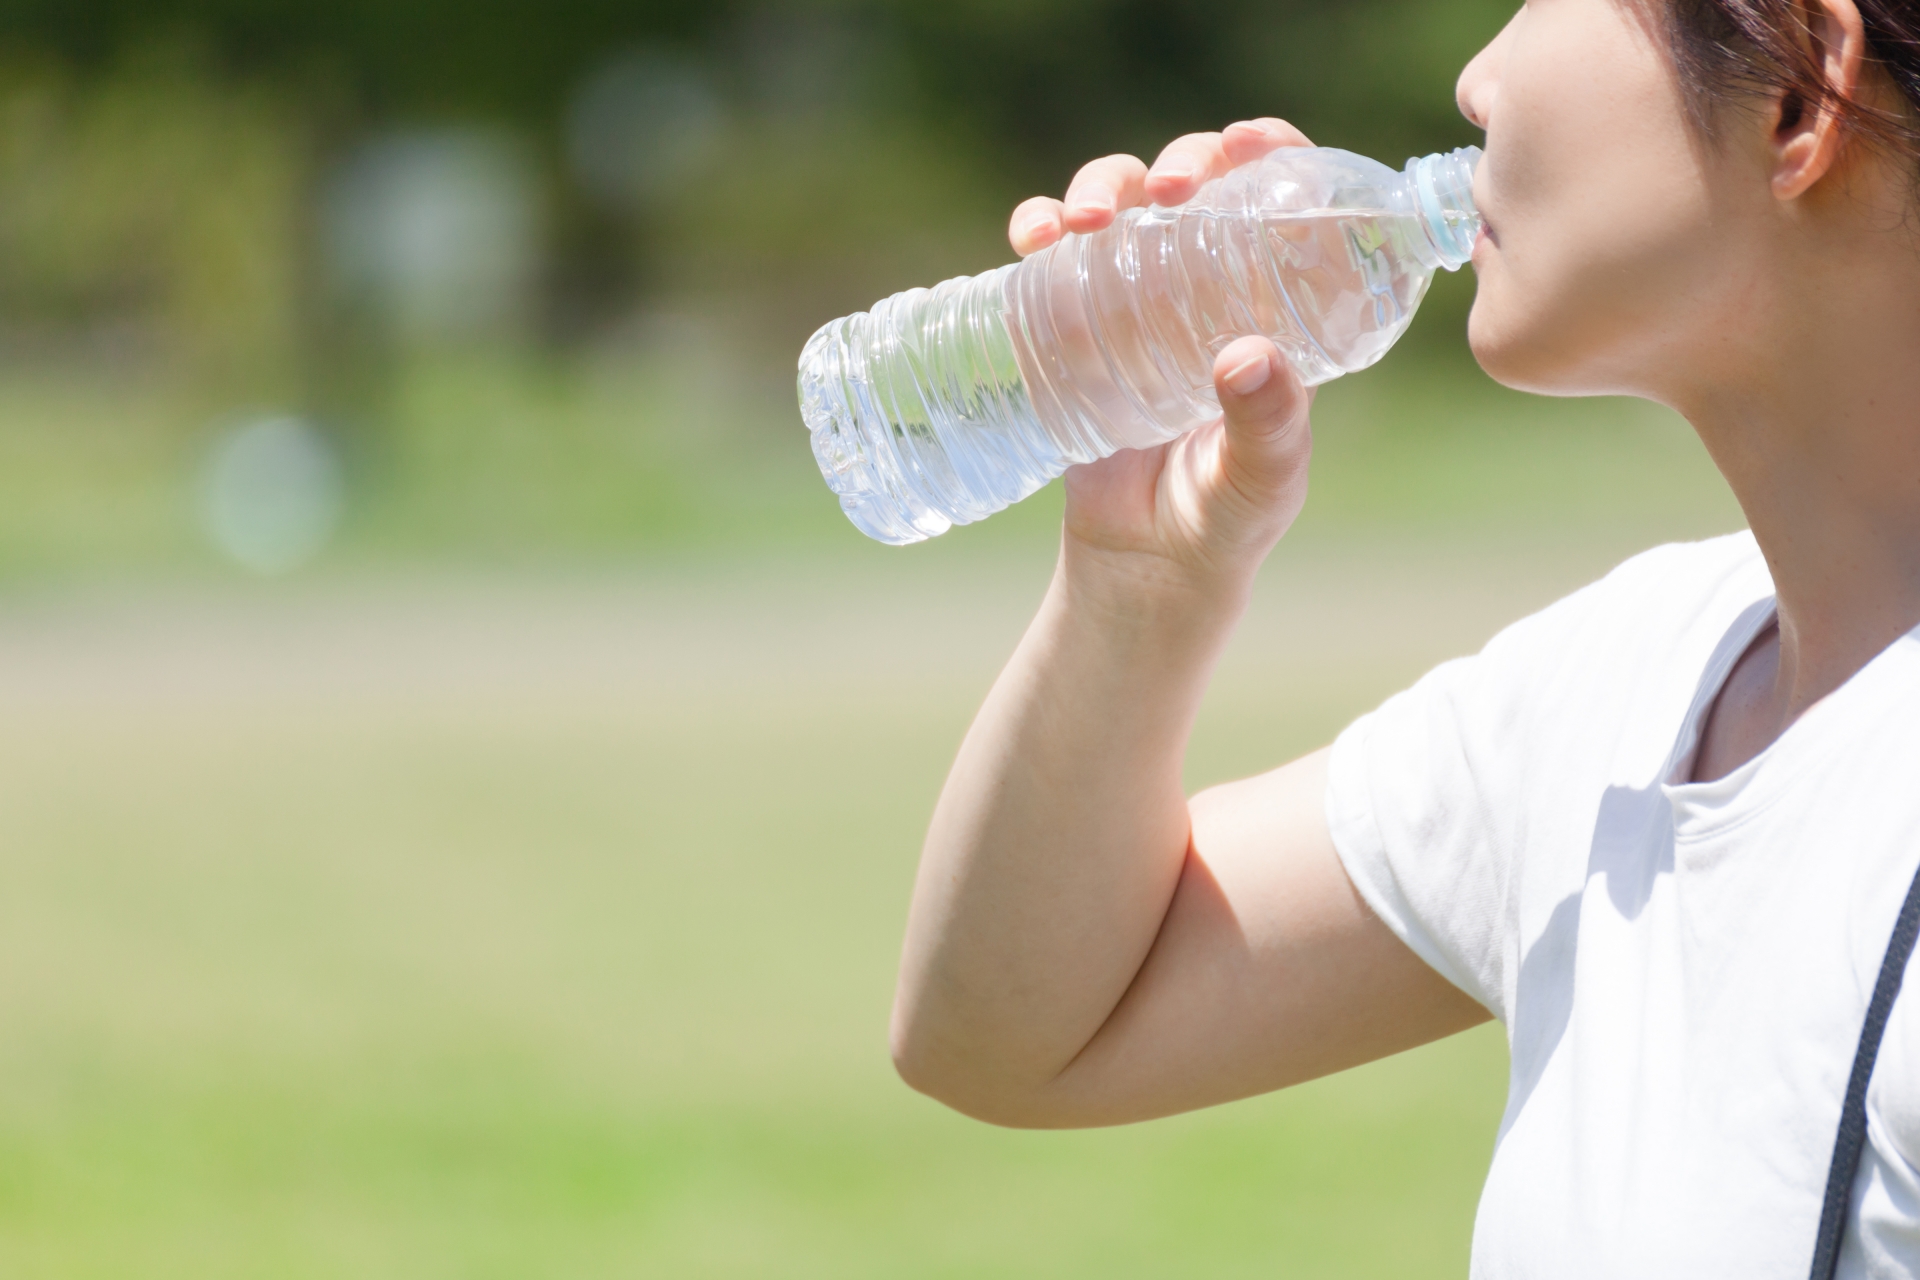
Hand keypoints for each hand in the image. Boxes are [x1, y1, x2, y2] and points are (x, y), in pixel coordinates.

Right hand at [1007, 120, 1317, 594]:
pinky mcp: (1072, 324)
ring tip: (1084, 220)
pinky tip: (1031, 241)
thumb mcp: (1264, 480)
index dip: (1270, 153)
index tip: (1248, 144)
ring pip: (1121, 205)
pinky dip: (1038, 228)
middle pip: (1196, 186)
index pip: (1282, 201)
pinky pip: (1054, 256)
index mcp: (1273, 304)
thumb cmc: (1225, 523)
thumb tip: (1246, 355)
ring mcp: (1135, 300)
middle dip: (1178, 163)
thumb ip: (1269, 426)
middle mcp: (1207, 286)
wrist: (1143, 569)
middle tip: (1168, 190)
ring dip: (1101, 185)